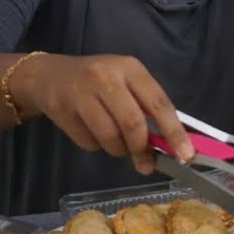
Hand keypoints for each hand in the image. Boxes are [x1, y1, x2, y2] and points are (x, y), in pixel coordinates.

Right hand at [11, 53, 191, 173]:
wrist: (47, 75)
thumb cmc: (98, 81)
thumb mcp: (126, 82)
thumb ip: (147, 106)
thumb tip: (170, 142)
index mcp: (131, 69)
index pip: (159, 103)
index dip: (174, 131)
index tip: (185, 154)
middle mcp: (106, 77)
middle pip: (132, 122)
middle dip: (142, 148)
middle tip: (146, 164)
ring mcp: (81, 92)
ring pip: (109, 136)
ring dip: (117, 149)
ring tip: (116, 144)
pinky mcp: (61, 109)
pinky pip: (88, 142)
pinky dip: (96, 146)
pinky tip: (91, 133)